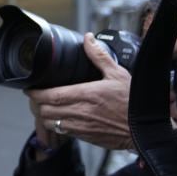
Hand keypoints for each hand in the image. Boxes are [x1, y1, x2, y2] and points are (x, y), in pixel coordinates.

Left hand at [25, 33, 132, 150]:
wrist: (147, 129)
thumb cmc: (133, 102)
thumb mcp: (118, 73)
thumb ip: (99, 56)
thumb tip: (88, 38)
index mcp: (87, 94)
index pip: (51, 95)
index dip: (35, 93)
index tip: (29, 88)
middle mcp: (81, 112)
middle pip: (45, 110)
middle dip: (36, 103)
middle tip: (34, 96)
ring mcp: (82, 126)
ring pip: (50, 122)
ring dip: (43, 115)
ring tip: (43, 106)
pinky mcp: (86, 137)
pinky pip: (62, 132)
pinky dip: (55, 125)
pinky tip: (58, 117)